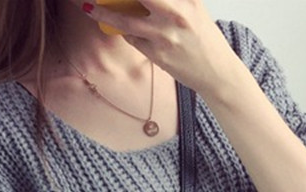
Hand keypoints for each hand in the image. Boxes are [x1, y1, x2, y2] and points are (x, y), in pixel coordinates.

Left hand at [85, 0, 238, 95]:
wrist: (217, 72)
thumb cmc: (204, 37)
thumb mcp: (193, 7)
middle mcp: (176, 13)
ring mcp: (165, 35)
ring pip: (125, 20)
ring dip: (103, 12)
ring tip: (89, 6)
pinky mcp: (158, 54)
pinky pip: (132, 38)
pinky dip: (125, 31)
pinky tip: (123, 27)